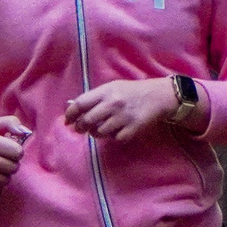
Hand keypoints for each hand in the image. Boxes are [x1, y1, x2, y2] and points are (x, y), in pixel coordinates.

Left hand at [63, 77, 177, 141]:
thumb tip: (75, 109)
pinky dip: (113, 137)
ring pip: (99, 132)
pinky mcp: (132, 129)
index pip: (80, 104)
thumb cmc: (132, 91)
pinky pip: (115, 139)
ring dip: (96, 133)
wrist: (158, 96)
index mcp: (105, 92)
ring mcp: (123, 117)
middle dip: (80, 127)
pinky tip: (116, 131)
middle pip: (87, 121)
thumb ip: (95, 97)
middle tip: (80, 129)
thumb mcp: (113, 87)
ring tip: (101, 128)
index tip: (68, 120)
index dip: (70, 114)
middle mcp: (113, 104)